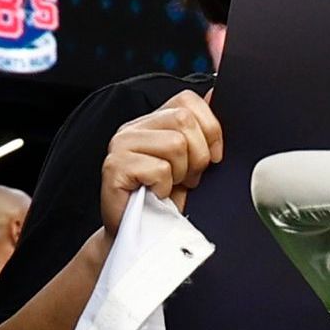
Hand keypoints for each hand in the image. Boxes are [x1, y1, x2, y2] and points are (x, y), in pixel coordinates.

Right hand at [98, 91, 223, 229]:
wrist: (140, 237)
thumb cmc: (166, 200)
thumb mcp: (192, 161)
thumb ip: (200, 129)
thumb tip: (215, 92)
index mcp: (151, 121)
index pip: (187, 100)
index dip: (210, 128)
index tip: (211, 157)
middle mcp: (132, 128)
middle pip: (184, 120)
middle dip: (198, 155)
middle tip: (187, 177)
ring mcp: (120, 145)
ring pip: (175, 144)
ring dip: (181, 173)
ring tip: (170, 186)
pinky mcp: (114, 167)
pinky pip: (159, 169)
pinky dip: (165, 188)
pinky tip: (155, 195)